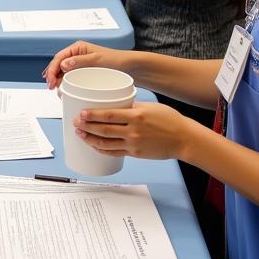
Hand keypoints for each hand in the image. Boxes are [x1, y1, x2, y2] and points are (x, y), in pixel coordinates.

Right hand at [43, 40, 125, 89]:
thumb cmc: (116, 60)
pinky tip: (63, 88)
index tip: (51, 81)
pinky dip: (65, 82)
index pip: (59, 57)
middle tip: (51, 87)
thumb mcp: (97, 60)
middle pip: (59, 64)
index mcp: (78, 48)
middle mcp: (77, 54)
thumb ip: (80, 61)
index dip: (52, 69)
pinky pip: (71, 76)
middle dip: (52, 75)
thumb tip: (63, 64)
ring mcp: (80, 63)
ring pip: (63, 71)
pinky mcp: (85, 72)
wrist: (130, 67)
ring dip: (57, 79)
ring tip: (56, 90)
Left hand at [73, 102, 191, 161]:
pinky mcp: (135, 154)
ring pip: (106, 143)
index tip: (81, 113)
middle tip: (75, 123)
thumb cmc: (170, 120)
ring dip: (90, 140)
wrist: (184, 138)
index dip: (92, 115)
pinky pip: (115, 152)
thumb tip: (115, 105)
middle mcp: (133, 131)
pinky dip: (102, 150)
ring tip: (80, 134)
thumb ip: (132, 107)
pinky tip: (94, 146)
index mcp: (136, 116)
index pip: (108, 115)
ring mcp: (133, 144)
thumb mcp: (149, 106)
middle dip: (87, 127)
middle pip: (104, 130)